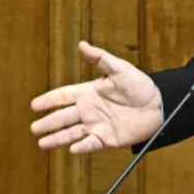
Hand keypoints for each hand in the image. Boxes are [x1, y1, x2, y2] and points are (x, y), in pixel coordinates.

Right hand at [30, 41, 162, 153]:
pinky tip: (72, 149)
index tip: (34, 105)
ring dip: (57, 138)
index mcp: (89, 92)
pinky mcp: (108, 138)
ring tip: (42, 143)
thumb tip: (82, 44)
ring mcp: (97, 125)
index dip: (49, 100)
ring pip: (72, 132)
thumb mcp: (120, 69)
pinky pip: (91, 144)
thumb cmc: (141, 85)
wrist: (159, 105)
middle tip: (34, 128)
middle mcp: (90, 110)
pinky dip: (82, 147)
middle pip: (63, 117)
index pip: (64, 96)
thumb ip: (100, 58)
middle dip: (48, 122)